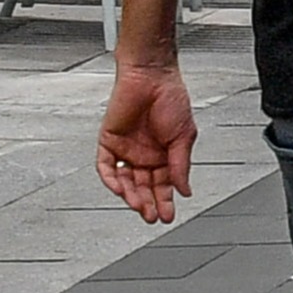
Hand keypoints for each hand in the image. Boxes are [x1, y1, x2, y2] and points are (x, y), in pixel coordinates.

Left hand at [97, 56, 196, 224]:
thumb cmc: (171, 98)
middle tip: (154, 216)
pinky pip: (106, 166)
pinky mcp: (109, 141)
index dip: (166, 201)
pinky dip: (111, 179)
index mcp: (165, 154)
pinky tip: (120, 189)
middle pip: (144, 186)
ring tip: (140, 207)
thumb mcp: (185, 136)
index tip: (169, 215)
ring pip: (125, 181)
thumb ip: (182, 165)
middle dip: (149, 203)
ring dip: (132, 195)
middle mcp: (145, 154)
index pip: (164, 185)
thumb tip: (184, 190)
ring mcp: (126, 149)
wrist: (151, 76)